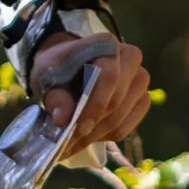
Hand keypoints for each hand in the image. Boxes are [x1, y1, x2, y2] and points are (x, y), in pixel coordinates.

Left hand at [39, 38, 153, 153]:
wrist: (69, 65)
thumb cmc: (58, 66)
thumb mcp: (47, 75)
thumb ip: (55, 96)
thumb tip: (62, 119)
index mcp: (107, 44)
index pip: (109, 78)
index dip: (96, 105)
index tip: (79, 127)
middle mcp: (130, 58)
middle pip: (117, 100)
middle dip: (92, 125)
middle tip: (68, 142)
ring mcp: (140, 80)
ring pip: (121, 117)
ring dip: (95, 134)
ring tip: (71, 144)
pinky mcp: (142, 100)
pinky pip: (127, 126)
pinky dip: (104, 136)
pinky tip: (86, 137)